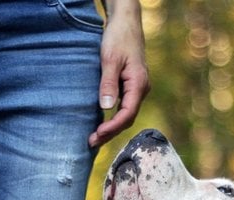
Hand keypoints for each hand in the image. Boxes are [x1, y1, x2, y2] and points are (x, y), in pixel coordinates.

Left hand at [88, 0, 149, 147]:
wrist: (126, 22)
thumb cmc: (118, 38)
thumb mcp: (110, 59)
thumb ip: (108, 84)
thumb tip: (106, 107)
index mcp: (139, 84)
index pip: (127, 114)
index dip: (113, 127)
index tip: (98, 134)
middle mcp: (141, 89)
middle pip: (127, 118)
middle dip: (110, 132)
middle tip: (91, 142)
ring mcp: (137, 88)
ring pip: (126, 114)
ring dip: (111, 127)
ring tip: (94, 138)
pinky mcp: (130, 86)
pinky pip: (124, 107)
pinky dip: (113, 118)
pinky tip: (101, 124)